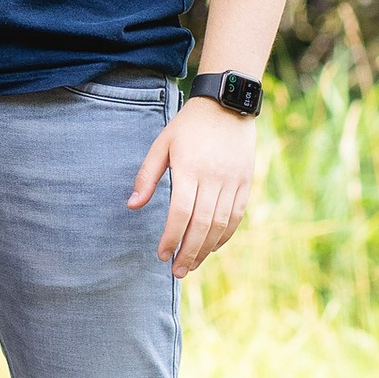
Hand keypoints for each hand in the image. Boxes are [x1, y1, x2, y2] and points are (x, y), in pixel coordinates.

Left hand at [128, 98, 257, 277]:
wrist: (227, 105)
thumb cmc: (188, 126)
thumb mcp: (162, 144)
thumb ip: (147, 176)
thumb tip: (132, 206)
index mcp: (190, 168)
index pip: (180, 213)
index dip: (170, 237)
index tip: (161, 254)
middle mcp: (214, 178)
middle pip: (202, 224)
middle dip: (188, 252)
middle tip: (176, 271)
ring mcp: (233, 181)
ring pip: (221, 224)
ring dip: (206, 249)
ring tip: (191, 265)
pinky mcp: (246, 182)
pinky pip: (237, 216)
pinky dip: (225, 235)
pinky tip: (212, 246)